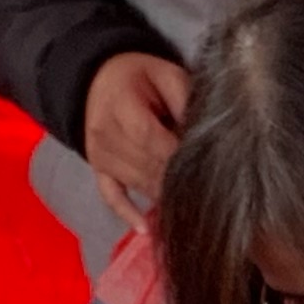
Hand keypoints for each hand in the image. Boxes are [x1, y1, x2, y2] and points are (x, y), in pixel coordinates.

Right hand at [82, 49, 191, 217]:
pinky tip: (146, 229)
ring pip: (135, 183)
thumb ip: (184, 98)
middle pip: (145, 166)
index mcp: (121, 106)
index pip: (150, 138)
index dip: (176, 156)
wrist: (95, 80)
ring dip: (162, 196)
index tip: (203, 168)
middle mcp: (106, 135)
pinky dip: (127, 214)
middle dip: (176, 179)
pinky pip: (110, 196)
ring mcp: (99, 156)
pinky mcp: (98, 170)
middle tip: (208, 192)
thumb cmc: (137, 76)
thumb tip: (202, 131)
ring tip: (192, 209)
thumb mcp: (164, 73)